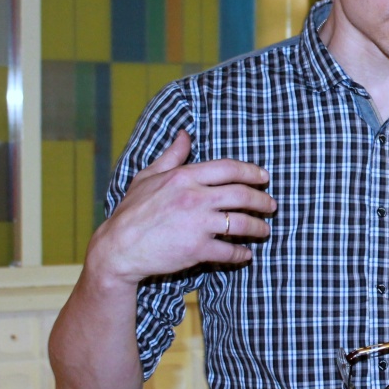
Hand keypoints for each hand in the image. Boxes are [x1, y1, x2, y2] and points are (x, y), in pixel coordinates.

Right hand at [87, 130, 276, 285]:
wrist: (118, 249)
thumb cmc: (131, 212)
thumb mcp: (147, 177)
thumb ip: (171, 156)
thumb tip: (185, 134)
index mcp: (184, 177)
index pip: (229, 168)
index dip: (252, 172)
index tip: (265, 178)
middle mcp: (194, 197)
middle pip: (242, 195)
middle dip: (263, 201)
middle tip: (271, 206)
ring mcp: (197, 223)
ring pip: (242, 223)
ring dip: (259, 228)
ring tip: (264, 230)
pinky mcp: (196, 249)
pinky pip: (229, 251)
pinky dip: (241, 254)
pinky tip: (246, 254)